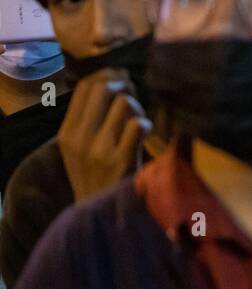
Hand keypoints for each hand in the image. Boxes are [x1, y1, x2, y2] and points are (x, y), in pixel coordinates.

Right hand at [57, 68, 150, 202]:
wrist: (101, 211)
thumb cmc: (98, 174)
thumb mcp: (82, 147)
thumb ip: (93, 116)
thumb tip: (117, 78)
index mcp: (67, 133)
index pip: (85, 87)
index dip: (107, 77)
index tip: (120, 83)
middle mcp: (79, 139)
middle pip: (104, 89)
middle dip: (124, 88)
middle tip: (133, 98)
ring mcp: (99, 149)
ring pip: (124, 104)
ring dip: (137, 108)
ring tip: (138, 121)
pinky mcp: (121, 159)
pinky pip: (137, 125)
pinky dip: (146, 125)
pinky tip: (144, 134)